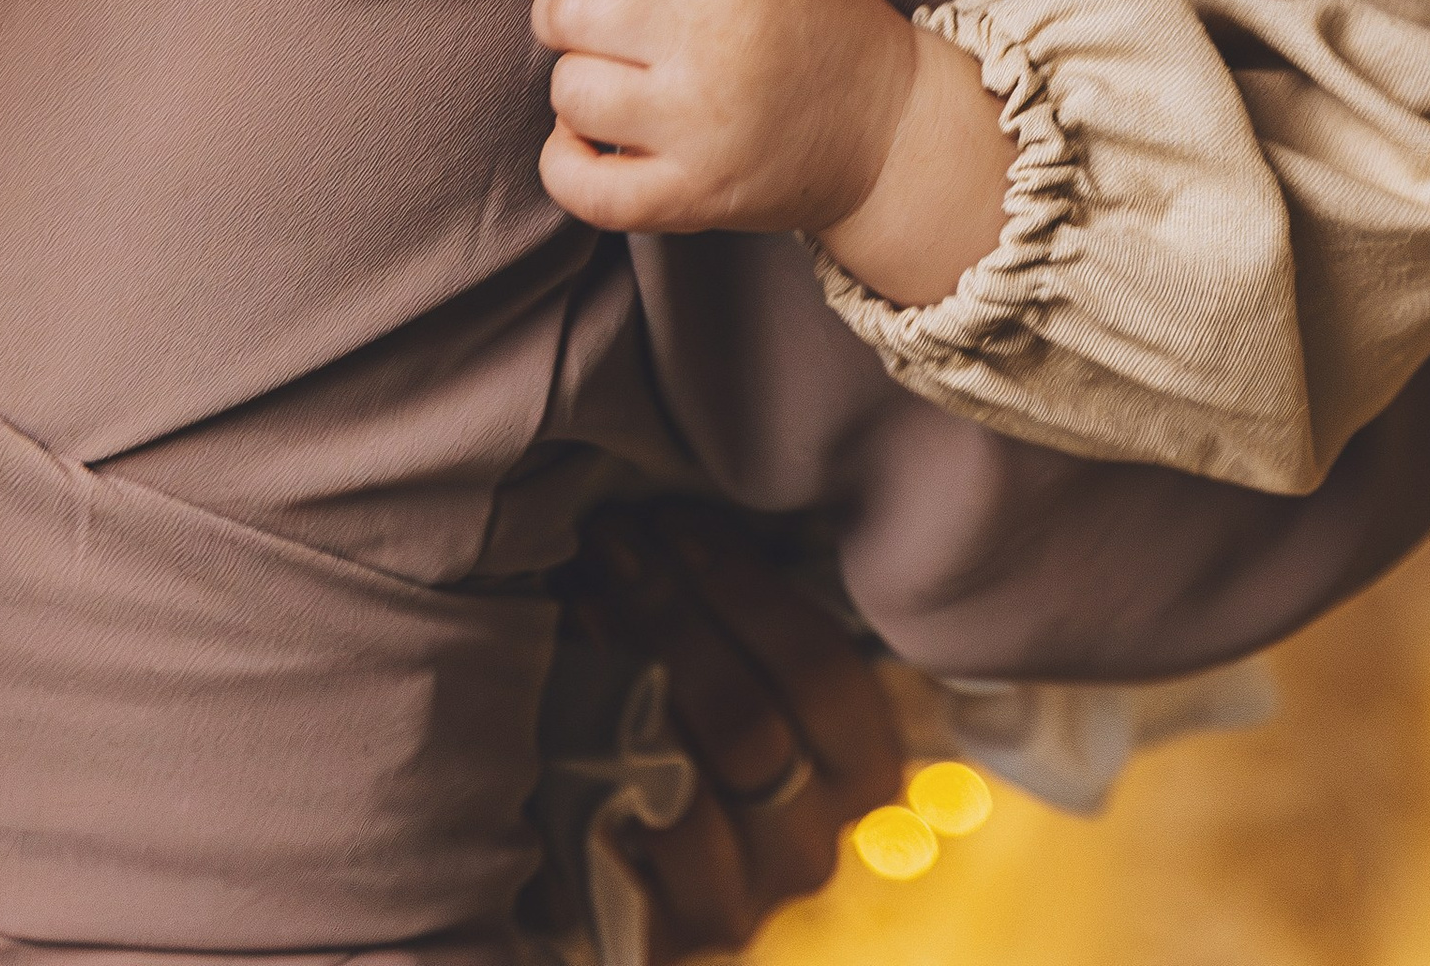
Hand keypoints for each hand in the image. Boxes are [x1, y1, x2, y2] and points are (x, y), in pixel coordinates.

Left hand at [511, 0, 1012, 300]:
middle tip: (594, 26)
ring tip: (617, 83)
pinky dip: (566, 162)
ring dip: (577, 85)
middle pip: (568, 14)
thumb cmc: (812, 23)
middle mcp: (712, 43)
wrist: (889, 129)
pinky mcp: (694, 198)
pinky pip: (582, 187)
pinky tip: (591, 143)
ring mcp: (701, 127)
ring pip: (570, 92)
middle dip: (561, 13)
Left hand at [571, 505, 902, 952]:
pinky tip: (566, 677)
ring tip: (582, 588)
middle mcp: (817, 847)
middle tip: (611, 541)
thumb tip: (703, 507)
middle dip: (670, 613)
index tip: (674, 524)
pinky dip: (600, 746)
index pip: (823, 671)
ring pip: (691, 776)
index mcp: (864, 773)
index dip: (745, 590)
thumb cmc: (706, 733)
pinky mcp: (669, 938)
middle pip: (748, 720)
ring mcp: (745, 902)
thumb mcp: (759, 675)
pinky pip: (633, 838)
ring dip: (628, 666)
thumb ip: (756, 621)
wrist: (647, 872)